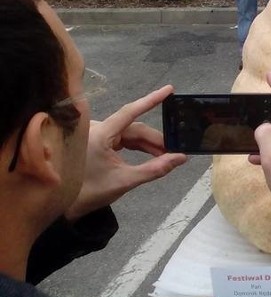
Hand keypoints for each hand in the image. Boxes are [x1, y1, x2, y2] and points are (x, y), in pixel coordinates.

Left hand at [65, 85, 186, 221]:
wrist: (62, 207)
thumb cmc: (90, 192)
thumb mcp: (125, 181)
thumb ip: (155, 168)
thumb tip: (181, 158)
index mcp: (100, 134)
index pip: (130, 112)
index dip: (151, 100)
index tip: (169, 90)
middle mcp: (98, 129)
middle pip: (134, 128)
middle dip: (154, 139)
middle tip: (174, 151)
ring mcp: (97, 135)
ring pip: (130, 134)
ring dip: (147, 144)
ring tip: (165, 156)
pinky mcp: (98, 142)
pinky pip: (123, 139)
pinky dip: (137, 147)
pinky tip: (151, 155)